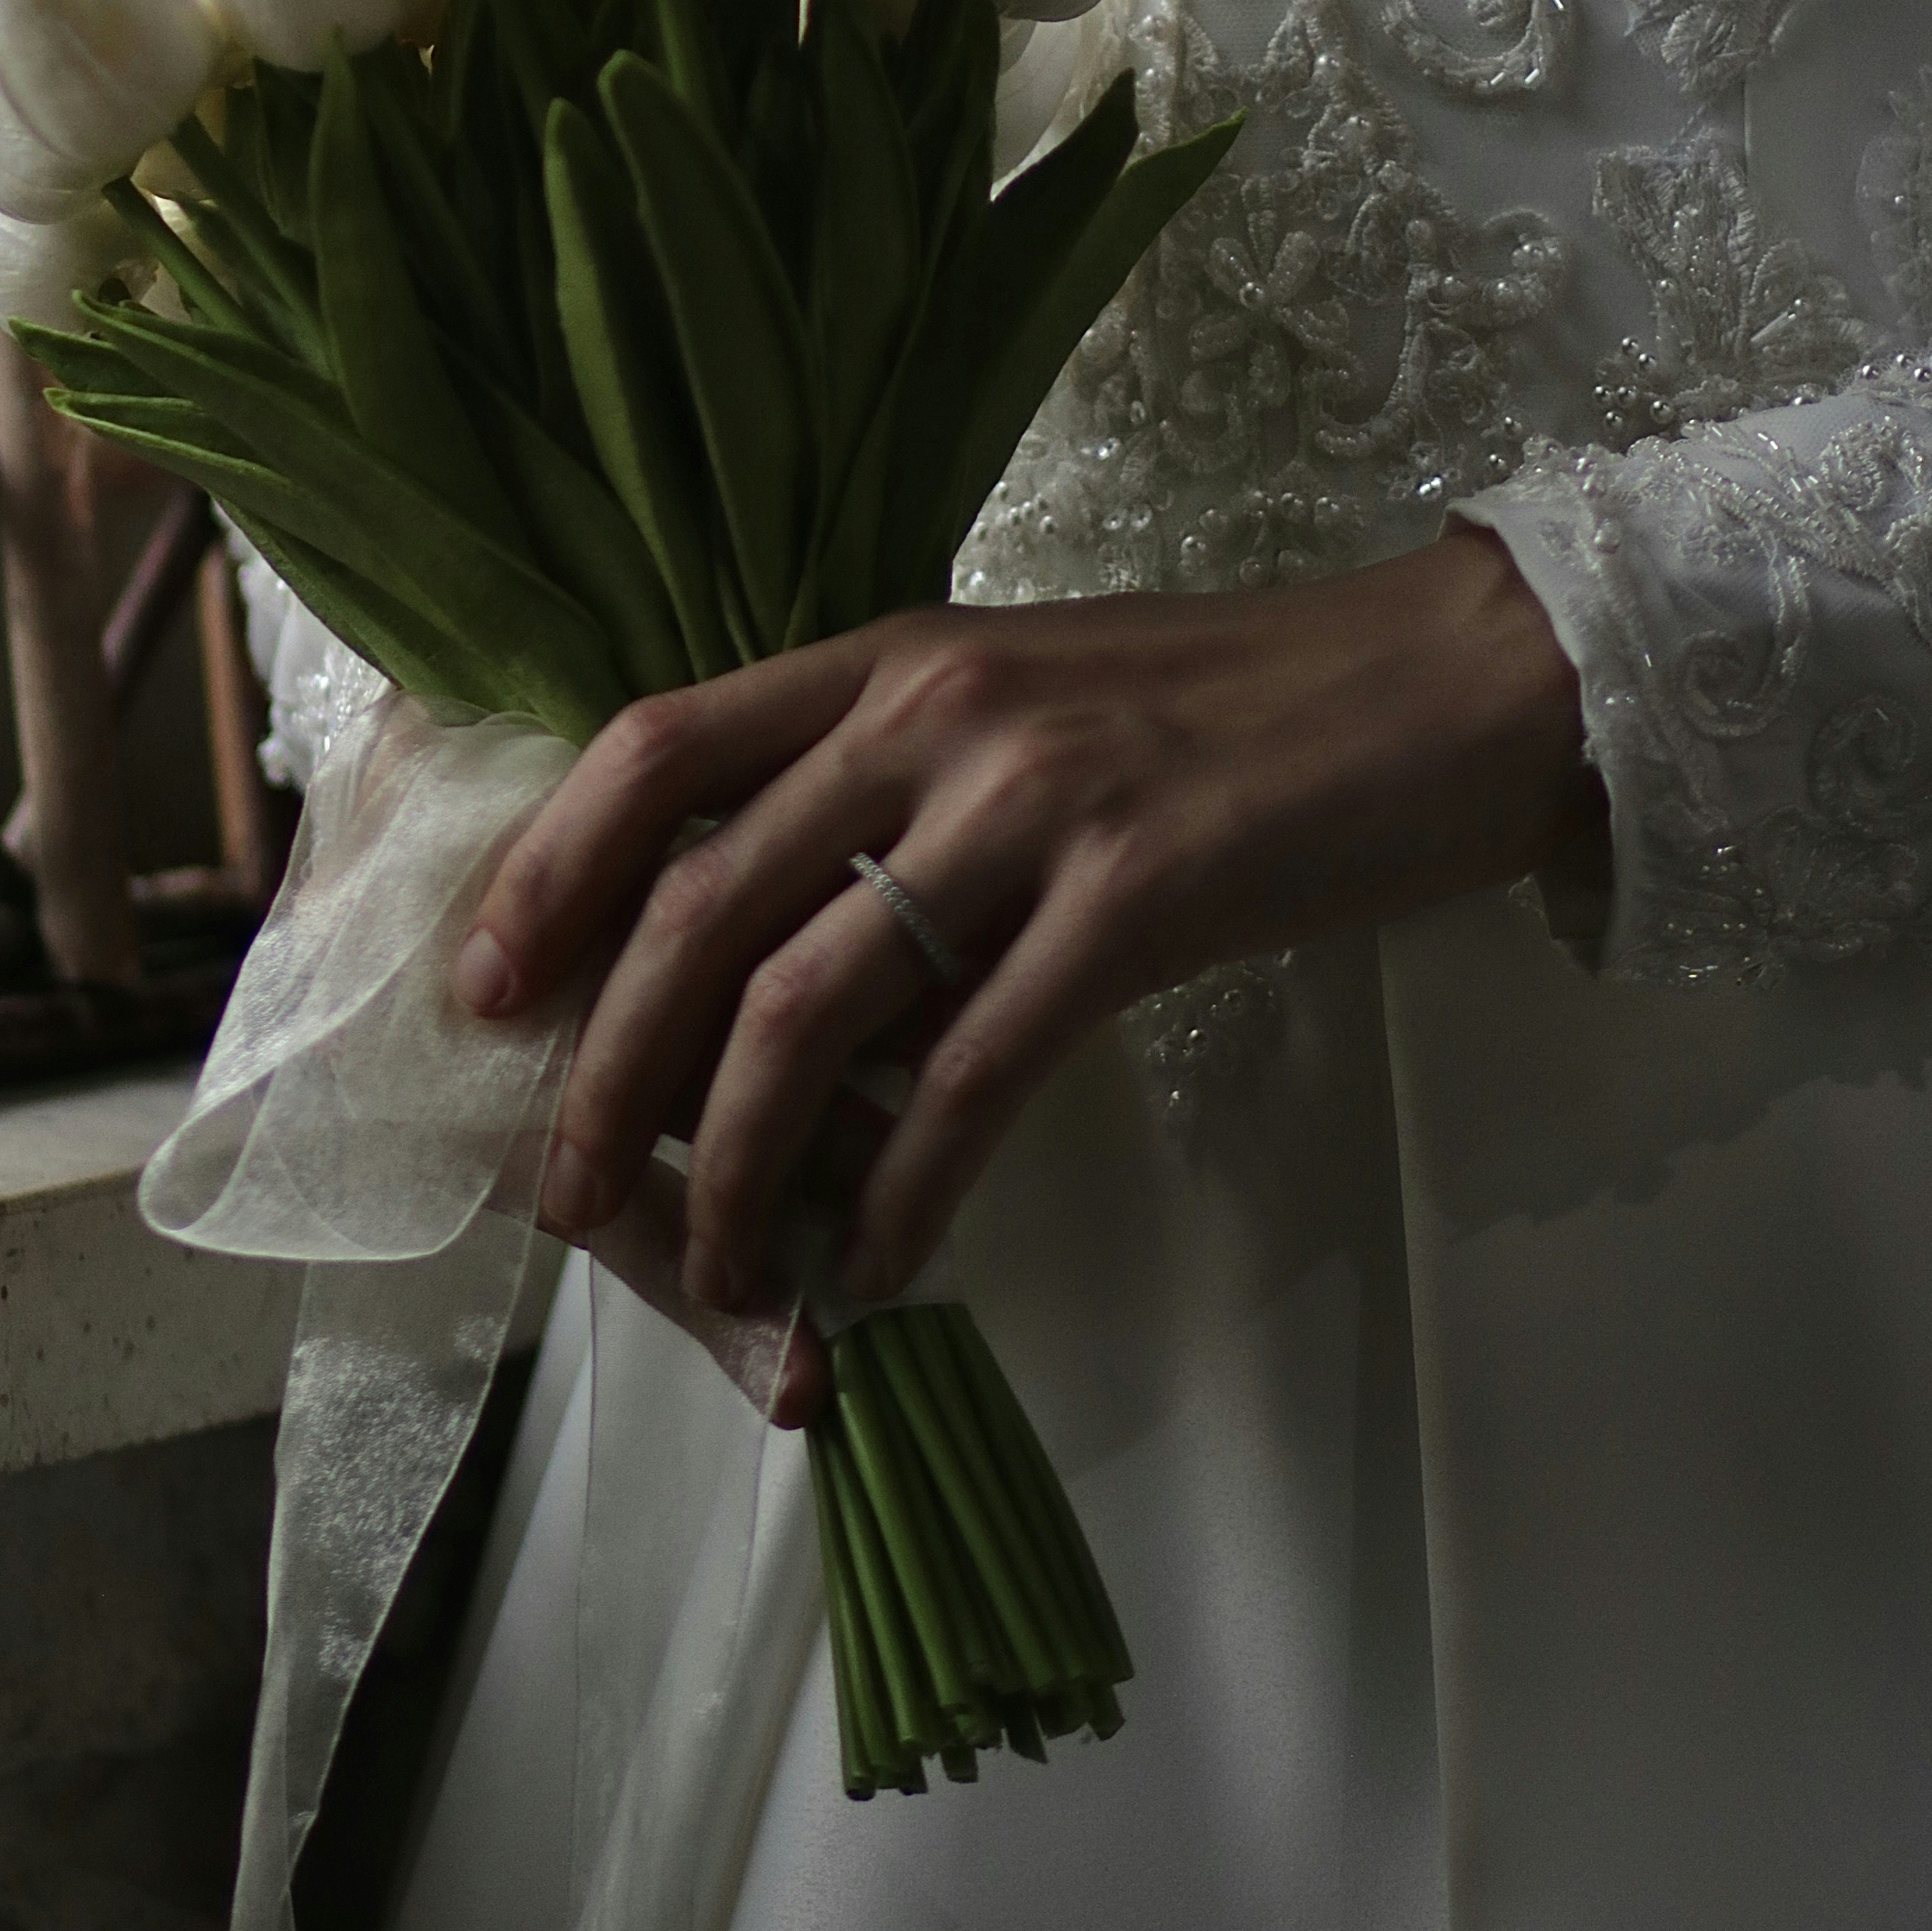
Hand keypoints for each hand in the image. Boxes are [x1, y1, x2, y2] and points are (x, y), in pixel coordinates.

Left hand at [452, 524, 1595, 1380]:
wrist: (1442, 686)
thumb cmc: (1232, 709)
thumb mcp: (1028, 705)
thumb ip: (896, 794)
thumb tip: (767, 964)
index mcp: (898, 655)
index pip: (658, 743)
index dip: (549, 871)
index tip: (489, 992)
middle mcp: (938, 712)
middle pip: (700, 906)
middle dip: (607, 1074)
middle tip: (573, 1198)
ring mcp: (1035, 802)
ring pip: (808, 1010)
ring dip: (734, 1169)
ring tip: (719, 1275)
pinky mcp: (1137, 899)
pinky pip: (971, 1077)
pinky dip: (903, 1197)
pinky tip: (883, 1272)